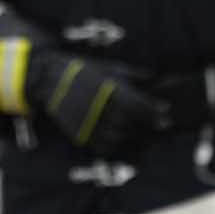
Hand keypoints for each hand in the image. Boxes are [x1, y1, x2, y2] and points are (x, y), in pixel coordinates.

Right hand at [29, 53, 170, 159]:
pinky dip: (116, 147)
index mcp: (108, 88)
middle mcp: (99, 106)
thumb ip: (132, 75)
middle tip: (159, 130)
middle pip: (131, 123)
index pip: (138, 105)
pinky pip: (102, 145)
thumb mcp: (108, 66)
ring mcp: (88, 121)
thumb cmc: (83, 70)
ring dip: (134, 139)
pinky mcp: (79, 132)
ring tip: (145, 138)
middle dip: (148, 127)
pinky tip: (124, 143)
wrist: (49, 78)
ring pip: (119, 137)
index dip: (155, 113)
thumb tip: (154, 78)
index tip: (166, 117)